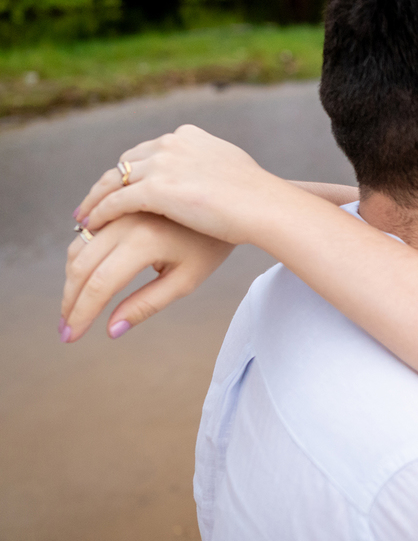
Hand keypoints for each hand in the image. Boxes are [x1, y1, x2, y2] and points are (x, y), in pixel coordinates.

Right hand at [61, 213, 233, 341]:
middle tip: (65, 328)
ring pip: (78, 247)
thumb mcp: (185, 281)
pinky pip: (88, 232)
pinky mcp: (120, 204)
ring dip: (70, 279)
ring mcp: (120, 210)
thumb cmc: (211, 246)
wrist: (229, 205)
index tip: (71, 337)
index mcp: (144, 242)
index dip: (81, 314)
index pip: (99, 285)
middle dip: (69, 300)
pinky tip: (82, 277)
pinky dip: (79, 256)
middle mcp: (126, 222)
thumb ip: (146, 304)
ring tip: (73, 308)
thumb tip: (111, 330)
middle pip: (81, 266)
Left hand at [75, 124, 280, 244]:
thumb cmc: (258, 197)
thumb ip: (213, 167)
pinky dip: (101, 213)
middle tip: (94, 203)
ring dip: (96, 199)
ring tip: (84, 217)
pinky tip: (92, 226)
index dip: (133, 171)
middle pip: (126, 162)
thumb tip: (210, 177)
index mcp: (189, 137)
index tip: (122, 186)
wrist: (265, 205)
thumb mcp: (232, 169)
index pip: (149, 151)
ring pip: (115, 180)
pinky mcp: (157, 188)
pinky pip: (118, 201)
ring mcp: (162, 164)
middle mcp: (171, 144)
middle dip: (110, 183)